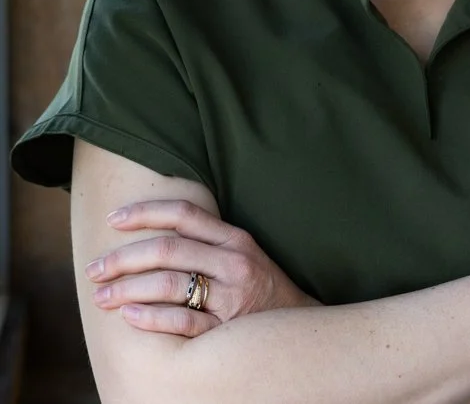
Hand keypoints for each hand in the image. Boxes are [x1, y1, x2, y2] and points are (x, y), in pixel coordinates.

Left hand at [85, 199, 321, 336]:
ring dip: (127, 288)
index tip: (114, 218)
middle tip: (94, 268)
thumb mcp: (244, 255)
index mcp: (235, 238)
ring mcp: (231, 296)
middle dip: (123, 257)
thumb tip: (159, 230)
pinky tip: (129, 315)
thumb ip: (210, 241)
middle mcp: (233, 262)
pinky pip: (183, 321)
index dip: (146, 212)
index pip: (184, 214)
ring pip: (169, 284)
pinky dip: (151, 317)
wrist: (300, 330)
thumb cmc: (263, 290)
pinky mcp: (228, 330)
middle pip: (168, 249)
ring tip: (101, 296)